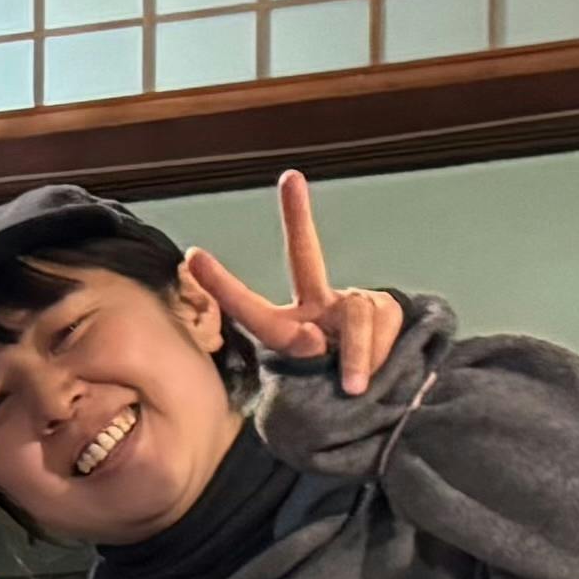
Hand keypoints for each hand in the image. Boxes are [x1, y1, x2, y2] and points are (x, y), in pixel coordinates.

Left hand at [182, 170, 406, 396]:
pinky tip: (380, 367)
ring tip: (354, 388)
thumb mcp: (310, 393)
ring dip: (357, 356)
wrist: (380, 397)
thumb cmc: (329, 400)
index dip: (223, 286)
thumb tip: (325, 347)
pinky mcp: (386, 308)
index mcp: (285, 331)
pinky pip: (381, 328)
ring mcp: (352, 303)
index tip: (192, 256)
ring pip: (355, 319)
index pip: (250, 310)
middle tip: (290, 179)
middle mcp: (315, 307)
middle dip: (297, 218)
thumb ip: (310, 364)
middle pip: (305, 257)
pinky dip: (380, 354)